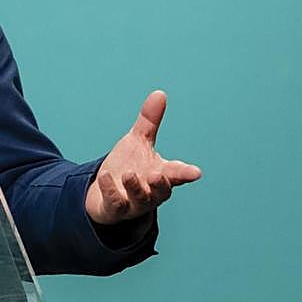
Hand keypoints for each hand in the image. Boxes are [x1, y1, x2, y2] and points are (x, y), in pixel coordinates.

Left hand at [85, 90, 200, 224]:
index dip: (186, 173)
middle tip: (160, 175)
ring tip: (130, 174)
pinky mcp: (115, 208)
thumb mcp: (138, 141)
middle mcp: (151, 190)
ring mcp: (134, 202)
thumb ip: (149, 121)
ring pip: (140, 198)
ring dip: (136, 187)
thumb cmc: (129, 166)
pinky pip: (115, 202)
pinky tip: (105, 177)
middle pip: (162, 190)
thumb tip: (160, 93)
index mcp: (161, 174)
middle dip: (161, 184)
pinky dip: (110, 190)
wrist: (106, 192)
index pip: (177, 174)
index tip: (196, 172)